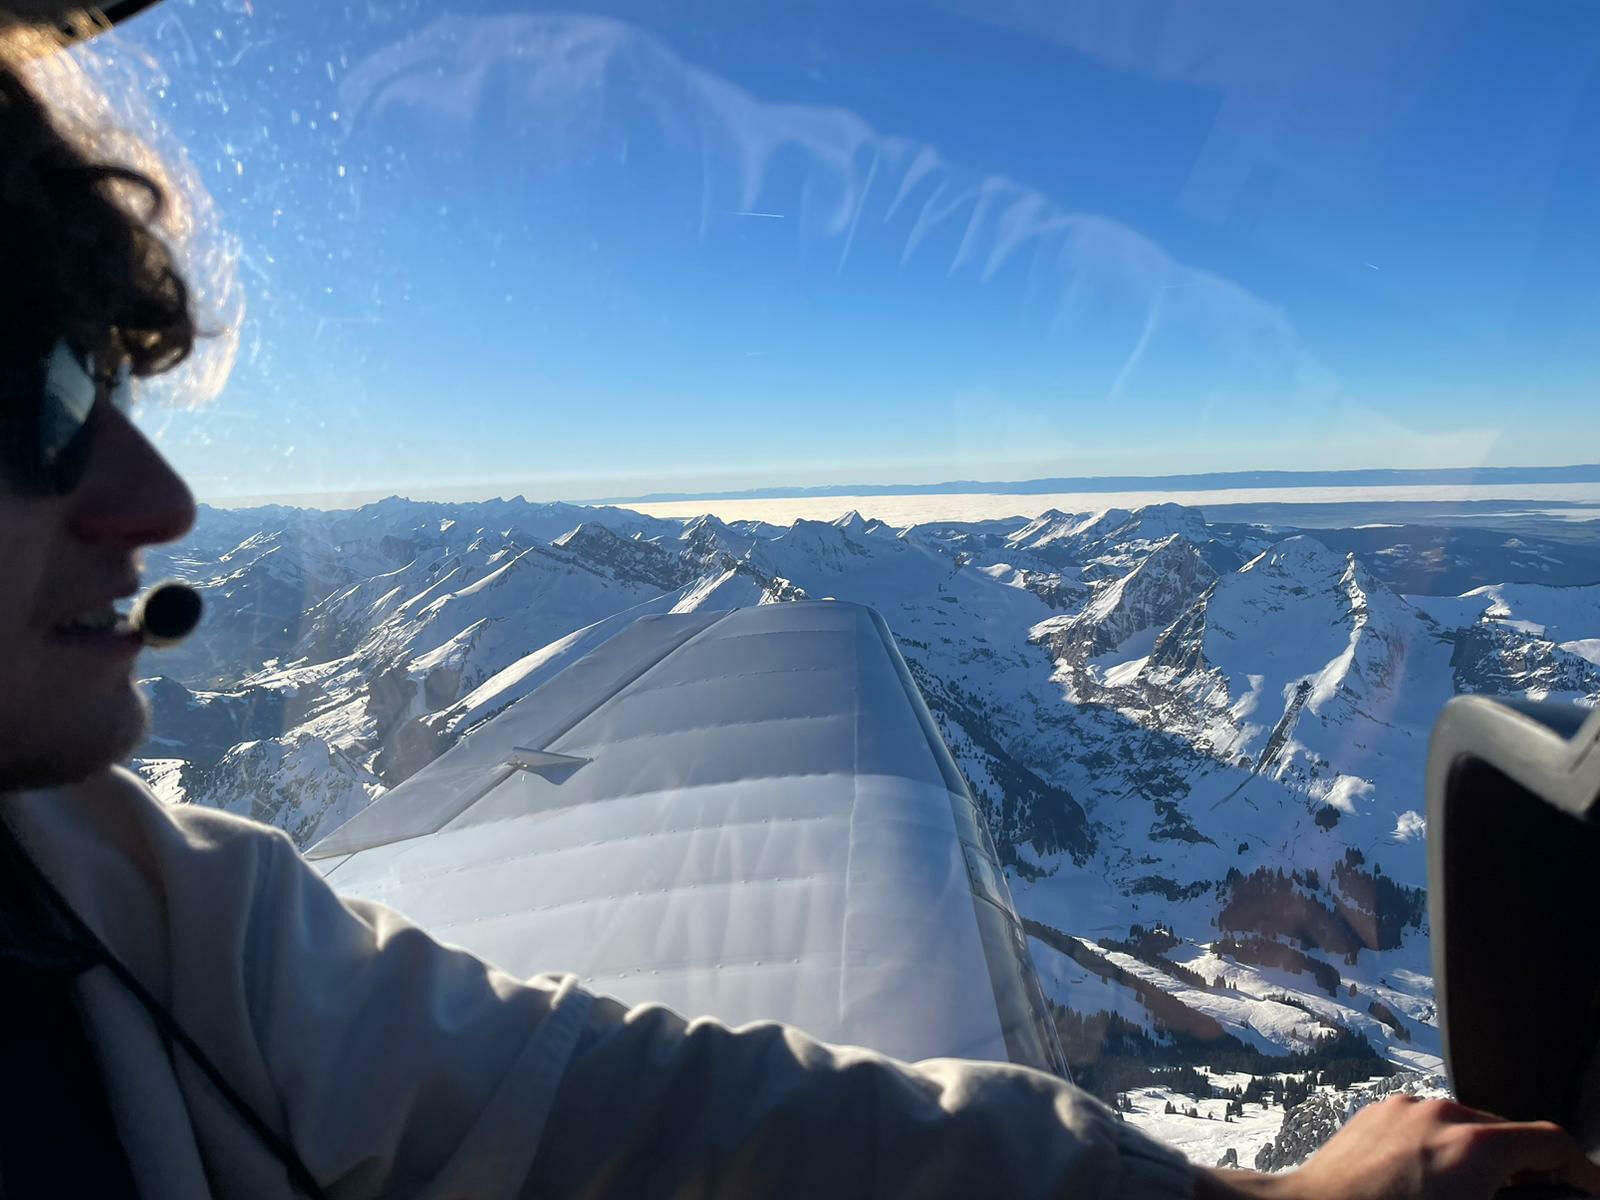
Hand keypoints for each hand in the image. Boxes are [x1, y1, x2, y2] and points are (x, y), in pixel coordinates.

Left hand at [1194, 1095, 1599, 1199]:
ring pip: (1466, 1129)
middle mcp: (1443, 1114)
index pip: (1552, 1143)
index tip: (1585, 1190)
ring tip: (1475, 1195)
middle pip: (1509, 1135)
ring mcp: (1406, 1109)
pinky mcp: (1377, 1112)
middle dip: (1527, 1171)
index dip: (1578, 1172)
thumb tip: (1518, 1191)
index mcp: (1475, 1145)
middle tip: (1533, 1199)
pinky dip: (1441, 1151)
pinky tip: (1432, 1185)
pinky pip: (1426, 1126)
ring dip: (1481, 1160)